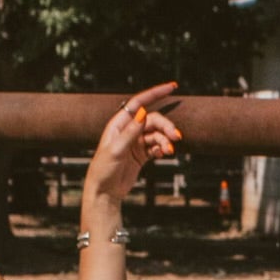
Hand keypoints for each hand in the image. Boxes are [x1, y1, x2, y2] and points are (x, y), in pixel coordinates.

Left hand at [81, 81, 182, 204]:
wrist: (104, 192)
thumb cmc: (103, 169)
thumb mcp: (116, 150)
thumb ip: (131, 132)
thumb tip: (144, 113)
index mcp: (119, 124)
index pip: (139, 103)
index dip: (155, 93)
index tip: (172, 87)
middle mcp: (128, 131)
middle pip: (153, 121)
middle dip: (166, 127)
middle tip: (176, 137)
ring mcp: (136, 143)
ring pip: (157, 135)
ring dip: (165, 141)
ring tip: (169, 151)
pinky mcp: (141, 155)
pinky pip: (156, 147)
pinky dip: (162, 149)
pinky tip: (163, 154)